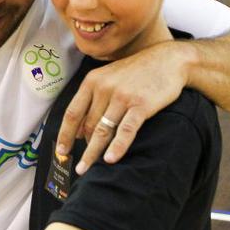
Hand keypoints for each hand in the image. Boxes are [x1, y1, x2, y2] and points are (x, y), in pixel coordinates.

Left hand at [55, 40, 194, 172]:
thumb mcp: (108, 78)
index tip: (61, 152)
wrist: (168, 61)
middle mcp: (103, 88)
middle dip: (82, 148)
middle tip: (80, 165)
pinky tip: (110, 159)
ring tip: (86, 168)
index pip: (72, 113)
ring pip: (102, 130)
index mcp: (92, 81)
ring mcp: (122, 97)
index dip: (64, 135)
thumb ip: (92, 100)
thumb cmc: (136, 72)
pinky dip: (117, 147)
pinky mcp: (140, 105)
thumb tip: (77, 131)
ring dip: (92, 152)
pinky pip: (125, 131)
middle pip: (87, 125)